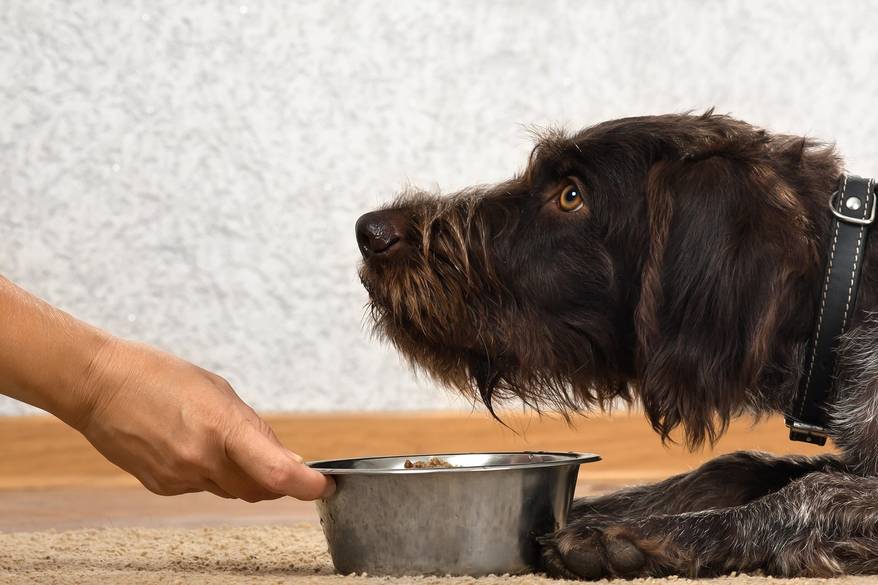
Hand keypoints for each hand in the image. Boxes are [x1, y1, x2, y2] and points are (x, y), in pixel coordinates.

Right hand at [72, 337, 334, 500]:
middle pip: (259, 490)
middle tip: (285, 464)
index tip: (324, 485)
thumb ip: (254, 428)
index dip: (308, 485)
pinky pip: (202, 487)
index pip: (278, 472)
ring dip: (243, 474)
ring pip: (231, 489)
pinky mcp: (162, 486)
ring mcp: (179, 477)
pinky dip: (212, 473)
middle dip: (278, 481)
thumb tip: (285, 457)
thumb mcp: (219, 390)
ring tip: (224, 440)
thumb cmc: (158, 375)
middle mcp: (201, 459)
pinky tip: (194, 445)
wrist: (97, 386)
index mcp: (222, 427)